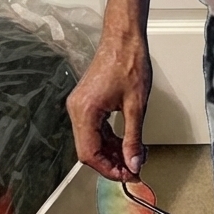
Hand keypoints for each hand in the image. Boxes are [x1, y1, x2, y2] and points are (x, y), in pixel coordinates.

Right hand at [66, 29, 151, 181]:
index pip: (89, 154)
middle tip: (133, 168)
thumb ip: (134, 138)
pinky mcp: (86, 101)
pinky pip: (93, 128)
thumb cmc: (129, 62)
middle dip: (111, 162)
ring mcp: (79, 105)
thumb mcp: (136, 105)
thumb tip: (134, 162)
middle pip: (88, 150)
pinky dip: (108, 138)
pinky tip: (124, 142)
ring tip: (133, 156)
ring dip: (110, 151)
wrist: (124, 38)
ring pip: (91, 140)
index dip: (108, 169)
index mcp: (85, 111)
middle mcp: (76, 110)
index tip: (127, 175)